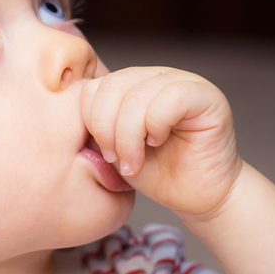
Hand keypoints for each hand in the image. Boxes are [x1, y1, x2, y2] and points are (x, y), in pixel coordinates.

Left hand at [80, 67, 242, 218]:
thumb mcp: (114, 147)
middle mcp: (156, 76)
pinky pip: (170, 98)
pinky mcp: (206, 96)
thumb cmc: (156, 173)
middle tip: (115, 160)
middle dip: (107, 130)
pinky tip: (158, 142)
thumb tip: (68, 114)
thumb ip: (97, 126)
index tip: (102, 153)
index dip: (91, 120)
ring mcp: (183, 81)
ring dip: (128, 136)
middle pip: (112, 86)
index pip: (94, 86)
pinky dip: (155, 126)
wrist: (198, 197)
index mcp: (132, 84)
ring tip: (135, 161)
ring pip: (137, 94)